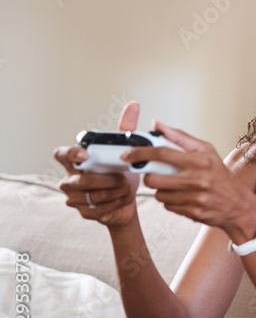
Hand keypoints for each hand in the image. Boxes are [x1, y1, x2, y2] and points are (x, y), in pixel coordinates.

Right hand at [55, 101, 141, 229]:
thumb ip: (126, 129)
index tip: (86, 155)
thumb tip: (133, 105)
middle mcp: (70, 179)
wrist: (127, 202)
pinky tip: (124, 199)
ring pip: (93, 195)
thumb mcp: (125, 151)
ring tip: (128, 188)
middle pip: (81, 180)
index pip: (61, 154)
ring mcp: (74, 197)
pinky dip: (117, 203)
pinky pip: (100, 209)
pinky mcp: (84, 212)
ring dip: (116, 192)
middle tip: (124, 178)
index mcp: (75, 161)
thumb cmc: (121, 173)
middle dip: (107, 180)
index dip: (70, 154)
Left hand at [124, 120, 255, 238]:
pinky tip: (183, 198)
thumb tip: (157, 124)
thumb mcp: (206, 151)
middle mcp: (198, 179)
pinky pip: (168, 206)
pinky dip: (171, 202)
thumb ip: (180, 137)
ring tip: (176, 187)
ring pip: (159, 194)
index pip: (162, 153)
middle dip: (149, 177)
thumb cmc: (220, 175)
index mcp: (200, 160)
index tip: (128, 154)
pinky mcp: (193, 212)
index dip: (141, 152)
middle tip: (156, 175)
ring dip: (162, 191)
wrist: (238, 205)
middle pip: (154, 178)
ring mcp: (196, 197)